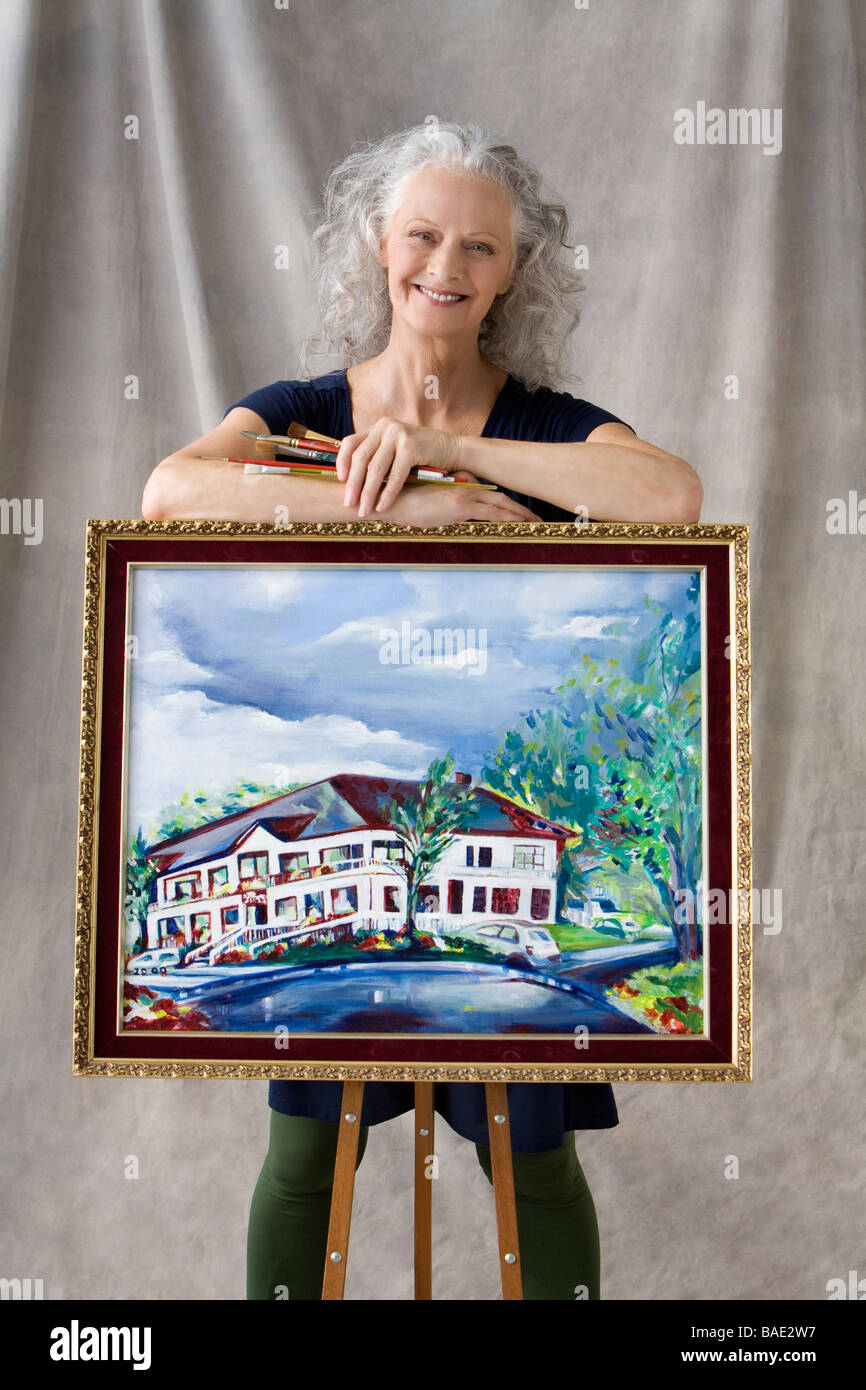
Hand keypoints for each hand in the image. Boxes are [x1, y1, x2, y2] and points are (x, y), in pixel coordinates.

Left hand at [336, 417, 458, 516]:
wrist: (453, 450)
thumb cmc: (423, 455)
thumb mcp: (396, 451)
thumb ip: (378, 457)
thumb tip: (353, 482)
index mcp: (378, 427)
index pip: (351, 443)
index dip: (342, 463)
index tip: (340, 482)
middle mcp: (385, 427)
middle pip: (361, 457)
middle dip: (353, 484)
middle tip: (348, 504)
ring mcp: (398, 434)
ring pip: (376, 468)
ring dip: (368, 492)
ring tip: (365, 510)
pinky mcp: (411, 446)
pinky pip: (395, 474)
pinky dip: (388, 493)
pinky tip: (383, 506)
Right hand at [386, 471, 542, 527]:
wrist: (388, 499)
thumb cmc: (403, 504)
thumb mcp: (428, 506)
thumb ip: (444, 507)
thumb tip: (454, 514)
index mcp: (458, 488)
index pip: (489, 495)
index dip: (506, 504)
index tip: (519, 513)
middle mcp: (464, 489)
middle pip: (501, 498)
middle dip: (520, 509)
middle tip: (536, 519)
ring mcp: (463, 496)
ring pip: (501, 505)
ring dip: (520, 514)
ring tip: (536, 523)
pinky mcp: (460, 505)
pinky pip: (492, 513)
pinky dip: (509, 518)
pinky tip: (521, 525)